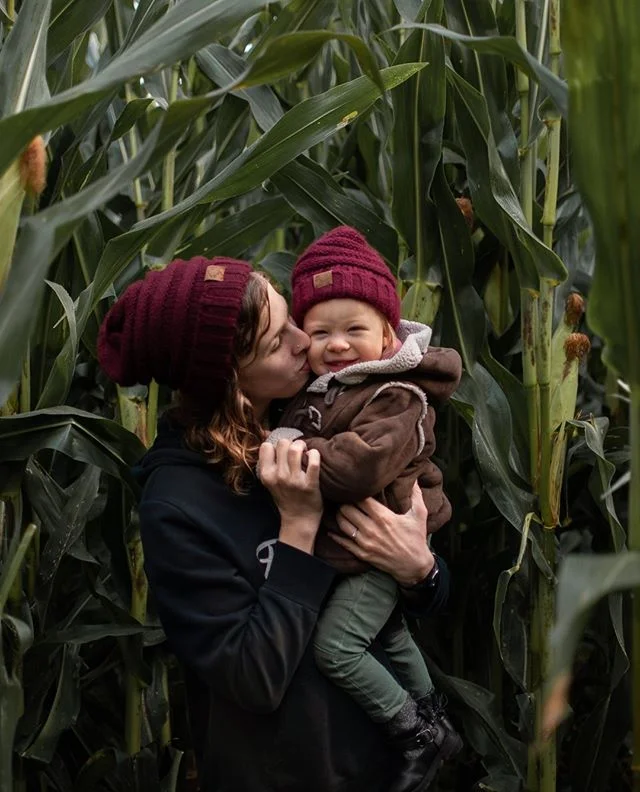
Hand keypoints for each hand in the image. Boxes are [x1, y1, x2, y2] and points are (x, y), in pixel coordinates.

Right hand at [258, 439, 321, 553]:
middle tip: (298, 450)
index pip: (266, 446)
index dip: (276, 445)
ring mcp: (294, 481)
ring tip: (306, 452)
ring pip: (296, 449)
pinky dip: (315, 455)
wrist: (299, 519)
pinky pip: (313, 461)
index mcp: (266, 475)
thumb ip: (268, 459)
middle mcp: (278, 477)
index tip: (284, 451)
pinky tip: (314, 457)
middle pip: (283, 444)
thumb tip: (266, 433)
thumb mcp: (271, 480)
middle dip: (292, 443)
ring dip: (303, 446)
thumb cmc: (286, 496)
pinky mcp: (310, 484)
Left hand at [330, 482, 433, 586]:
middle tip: (344, 498)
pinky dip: (335, 535)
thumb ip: (416, 495)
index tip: (354, 487)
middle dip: (344, 502)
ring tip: (341, 510)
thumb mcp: (420, 515)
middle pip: (347, 510)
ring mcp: (365, 542)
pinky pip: (343, 542)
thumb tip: (414, 479)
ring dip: (340, 516)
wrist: (414, 566)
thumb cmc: (416, 538)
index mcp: (383, 517)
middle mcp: (371, 529)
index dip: (355, 492)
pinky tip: (332, 529)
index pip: (360, 499)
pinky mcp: (362, 554)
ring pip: (342, 524)